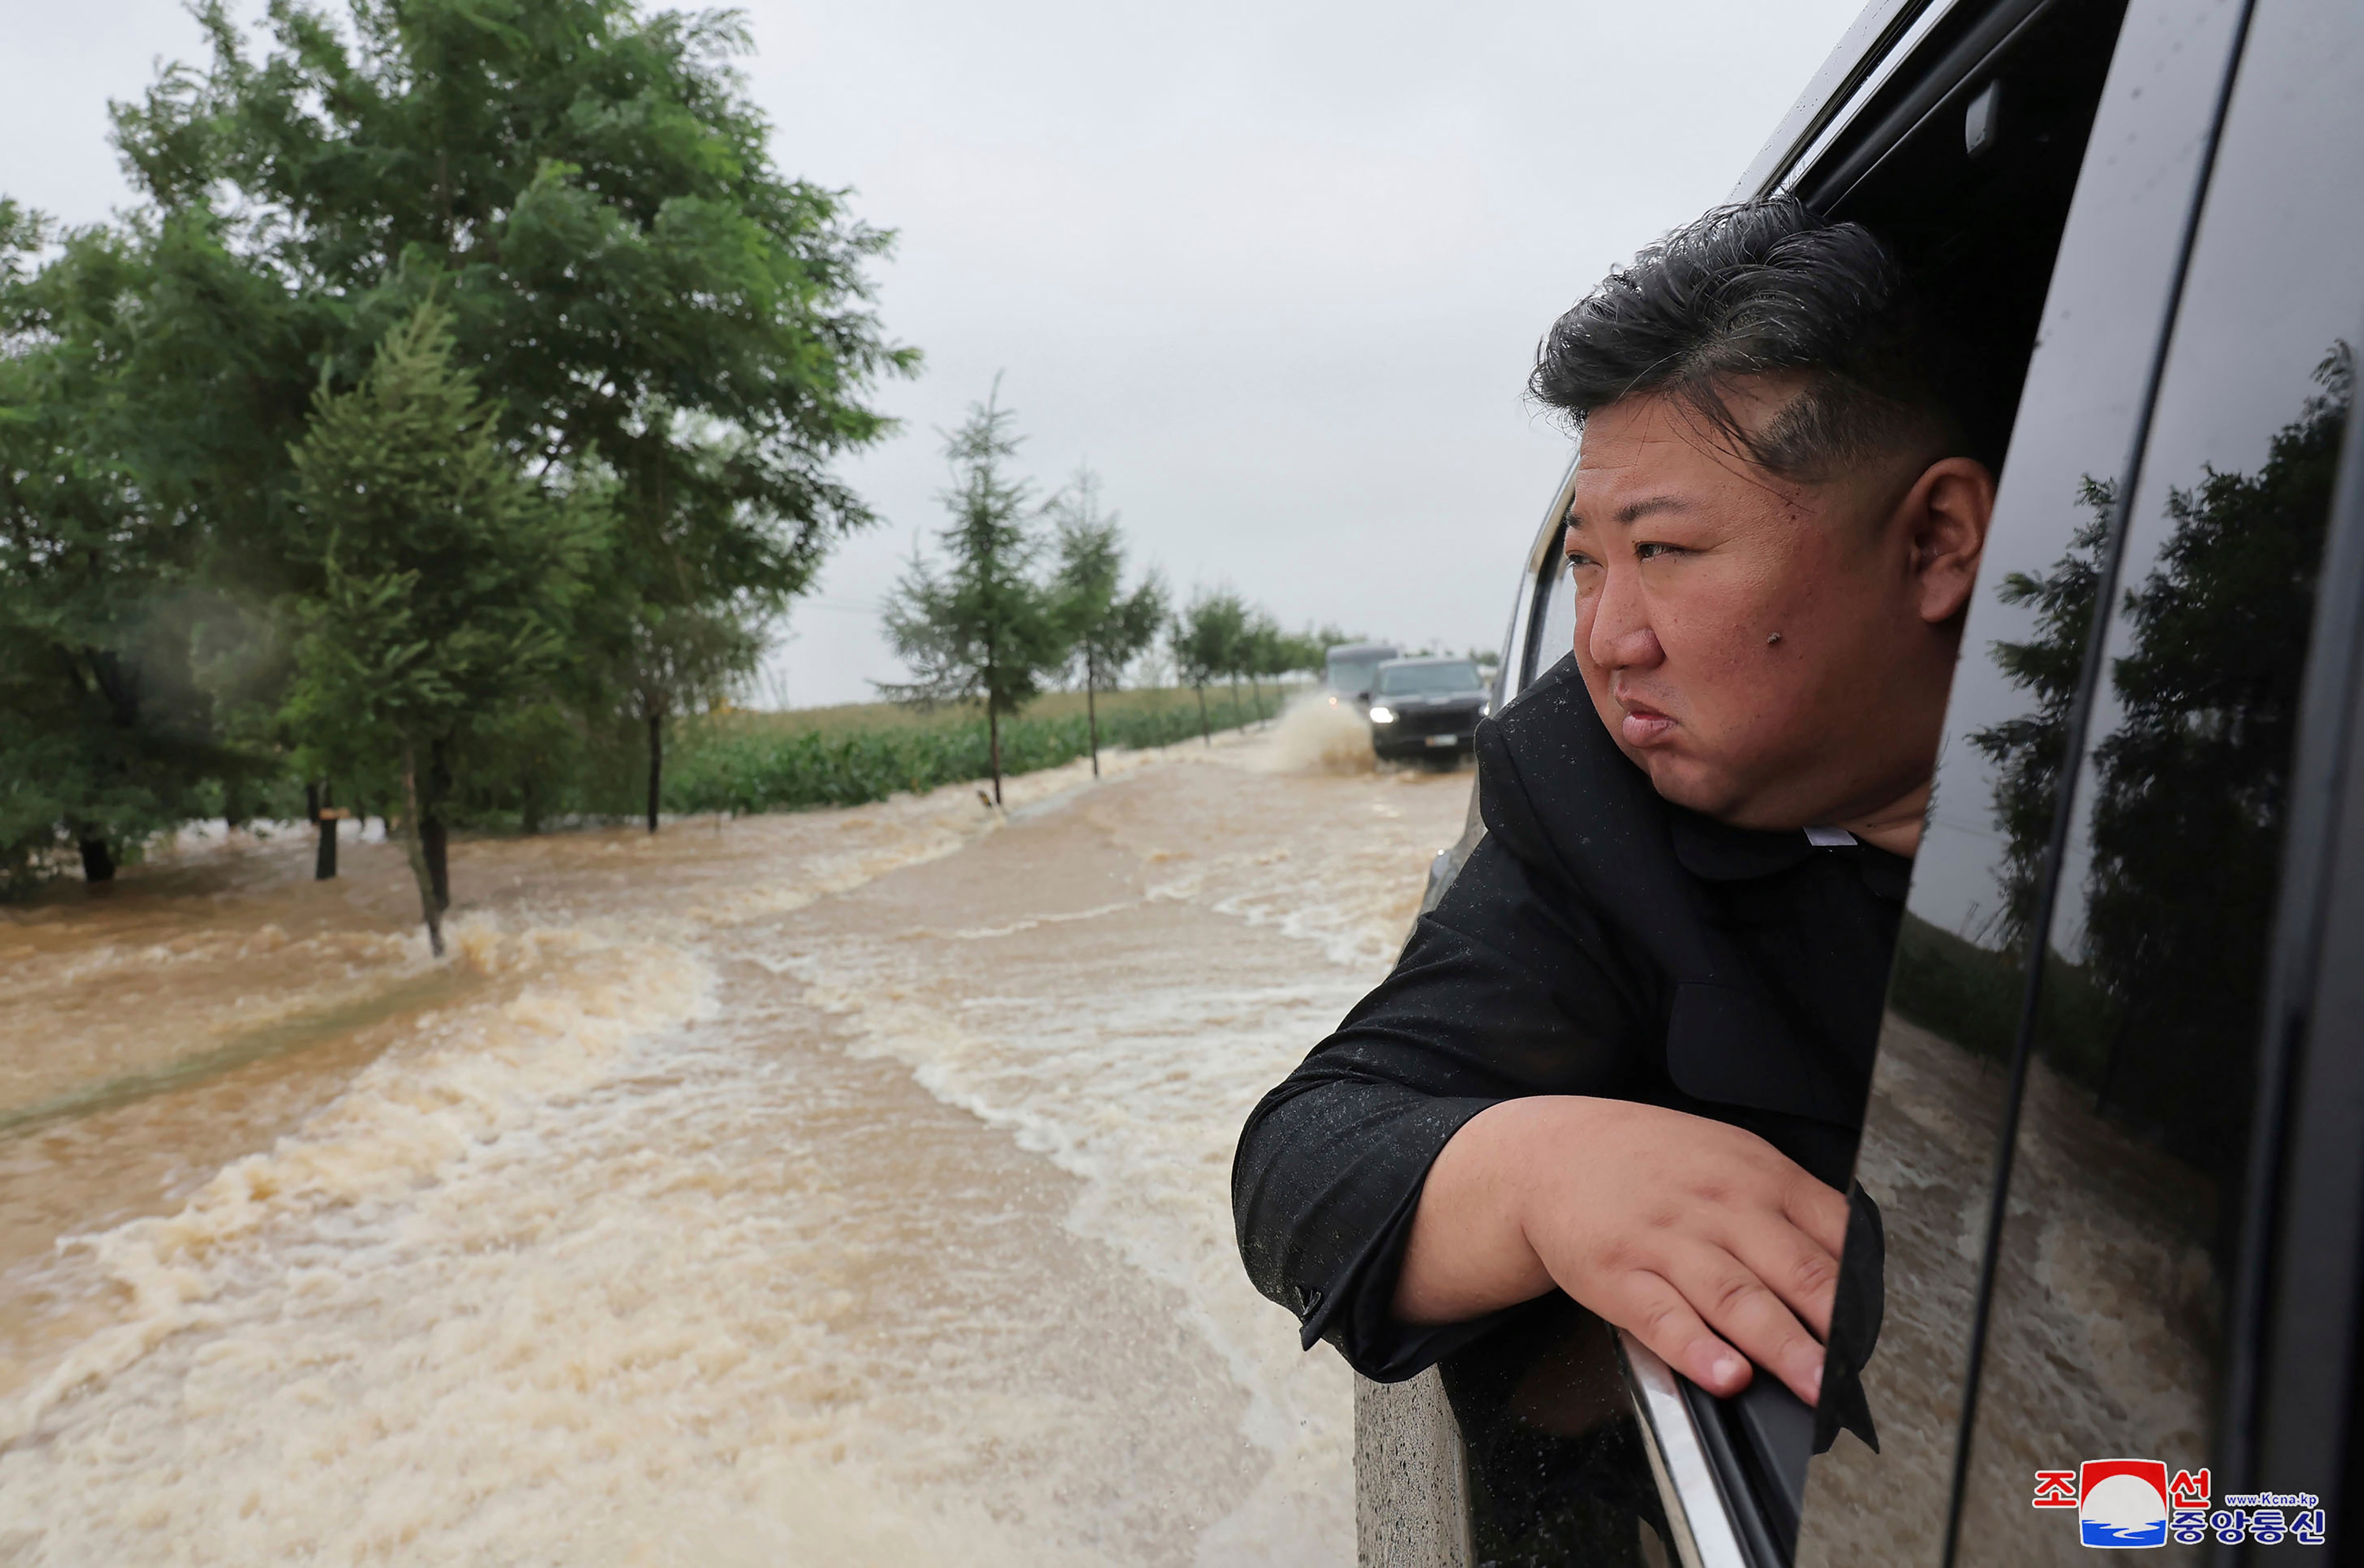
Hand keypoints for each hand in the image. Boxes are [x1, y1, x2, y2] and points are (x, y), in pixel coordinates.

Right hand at [1395, 1096, 1848, 1403]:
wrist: (1550, 1152)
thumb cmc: (1650, 1163)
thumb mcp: (1730, 1158)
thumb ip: (1794, 1207)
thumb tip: (1858, 1264)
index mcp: (1757, 1177)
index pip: (1831, 1233)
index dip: (1864, 1289)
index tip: (1885, 1335)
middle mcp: (1717, 1207)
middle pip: (1791, 1269)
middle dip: (1834, 1326)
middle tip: (1865, 1372)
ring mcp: (1665, 1242)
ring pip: (1735, 1297)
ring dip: (1780, 1345)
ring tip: (1813, 1384)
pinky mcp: (1617, 1275)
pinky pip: (1662, 1317)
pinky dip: (1695, 1348)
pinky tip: (1722, 1373)